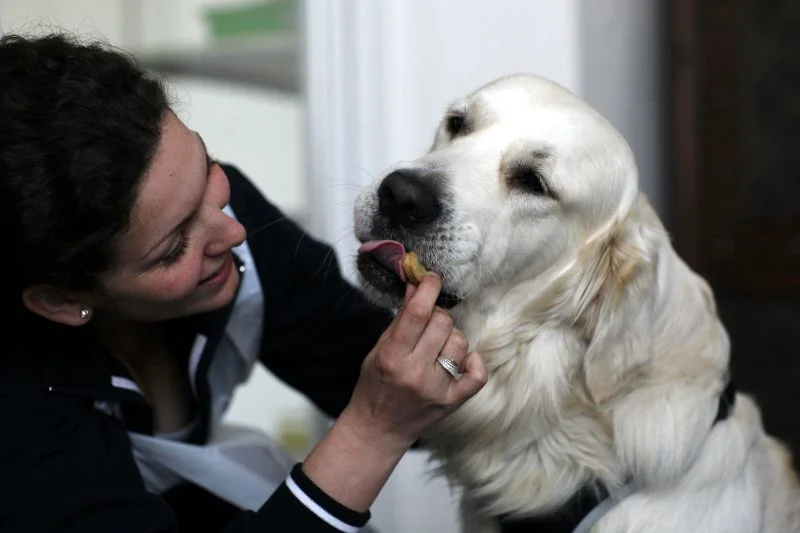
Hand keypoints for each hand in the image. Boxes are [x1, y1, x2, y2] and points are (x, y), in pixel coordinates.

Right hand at [342, 273, 487, 453]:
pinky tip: (461, 359)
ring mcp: (437, 389)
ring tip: (437, 345)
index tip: (431, 278)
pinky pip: (477, 374)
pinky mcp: (452, 402)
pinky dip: (473, 362)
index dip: (428, 288)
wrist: (378, 428)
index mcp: (392, 357)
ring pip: (460, 342)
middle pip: (442, 323)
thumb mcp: (380, 348)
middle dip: (437, 315)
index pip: (418, 313)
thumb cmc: (375, 384)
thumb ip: (401, 318)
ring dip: (450, 337)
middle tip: (427, 323)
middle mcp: (416, 373)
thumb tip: (417, 285)